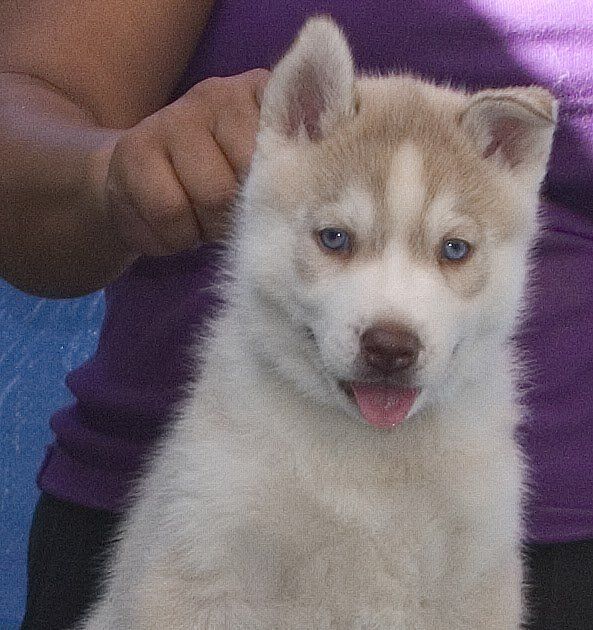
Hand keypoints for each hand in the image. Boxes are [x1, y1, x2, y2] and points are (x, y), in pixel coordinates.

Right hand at [100, 68, 269, 256]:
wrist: (138, 182)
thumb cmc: (215, 181)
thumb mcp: (255, 174)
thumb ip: (285, 172)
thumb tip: (303, 203)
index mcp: (261, 97)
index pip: (286, 151)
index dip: (275, 192)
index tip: (264, 203)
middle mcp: (219, 94)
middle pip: (249, 177)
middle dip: (236, 214)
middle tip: (222, 214)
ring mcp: (174, 116)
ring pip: (211, 196)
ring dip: (205, 228)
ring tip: (198, 219)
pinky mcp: (134, 147)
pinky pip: (169, 210)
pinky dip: (174, 236)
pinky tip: (173, 225)